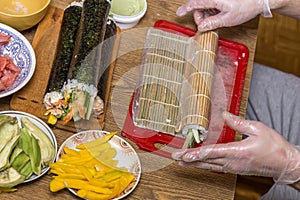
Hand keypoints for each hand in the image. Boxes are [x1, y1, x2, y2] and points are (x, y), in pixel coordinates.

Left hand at [172, 112, 299, 183]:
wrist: (285, 164)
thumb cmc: (274, 147)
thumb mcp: (258, 129)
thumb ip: (238, 122)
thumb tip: (223, 115)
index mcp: (238, 152)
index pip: (212, 153)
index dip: (196, 154)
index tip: (184, 154)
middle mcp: (233, 162)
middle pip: (206, 161)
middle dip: (189, 159)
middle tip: (175, 156)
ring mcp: (233, 168)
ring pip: (209, 166)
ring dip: (194, 163)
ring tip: (181, 161)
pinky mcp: (234, 169)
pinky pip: (215, 168)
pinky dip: (203, 165)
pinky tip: (197, 163)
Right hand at [177, 0, 269, 31]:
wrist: (258, 0)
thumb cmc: (246, 7)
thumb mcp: (228, 19)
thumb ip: (212, 23)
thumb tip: (201, 27)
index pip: (196, 3)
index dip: (186, 8)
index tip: (179, 13)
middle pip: (199, 5)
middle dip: (199, 16)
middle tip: (204, 26)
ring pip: (204, 5)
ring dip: (206, 14)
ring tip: (214, 21)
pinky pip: (211, 4)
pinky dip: (211, 11)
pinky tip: (217, 16)